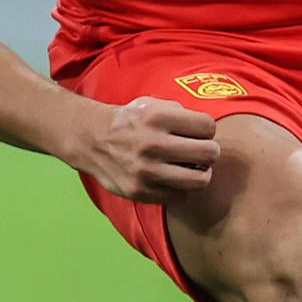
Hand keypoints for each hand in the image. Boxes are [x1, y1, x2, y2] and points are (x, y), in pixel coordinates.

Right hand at [70, 95, 220, 202]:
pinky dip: (180, 189)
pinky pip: (180, 196)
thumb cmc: (131, 121)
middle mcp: (152, 144)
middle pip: (209, 153)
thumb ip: (182, 114)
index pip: (208, 126)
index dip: (207, 130)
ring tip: (192, 168)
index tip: (198, 133)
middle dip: (210, 152)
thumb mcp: (153, 104)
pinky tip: (172, 179)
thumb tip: (210, 133)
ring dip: (201, 174)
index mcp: (157, 117)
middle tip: (201, 152)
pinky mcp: (140, 191)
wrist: (91, 140)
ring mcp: (145, 170)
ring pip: (200, 180)